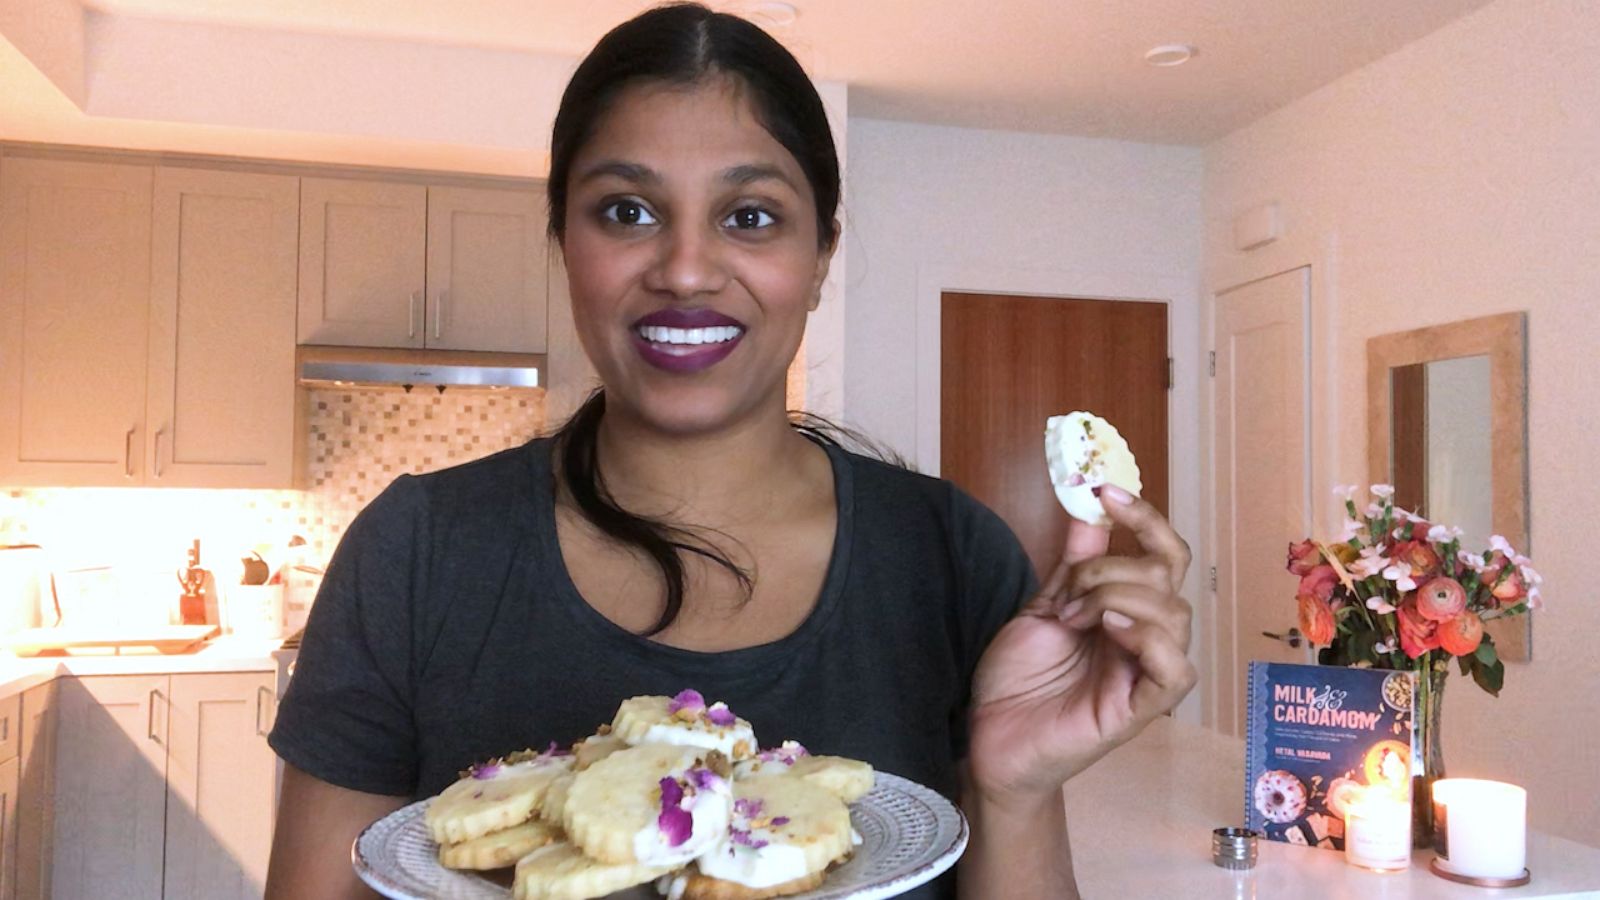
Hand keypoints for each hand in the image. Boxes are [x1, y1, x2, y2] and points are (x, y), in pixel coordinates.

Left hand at [966, 486, 1196, 808]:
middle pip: (1167, 576)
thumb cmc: (1017, 679)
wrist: (990, 738)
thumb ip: (1075, 561)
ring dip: (1117, 597)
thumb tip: (1089, 505)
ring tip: (1072, 618)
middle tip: (1067, 591)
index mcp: (1127, 610)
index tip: (1106, 490)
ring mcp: (1146, 673)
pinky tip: (1111, 630)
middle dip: (1111, 566)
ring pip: (1175, 614)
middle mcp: (1145, 637)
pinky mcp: (1141, 709)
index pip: (1164, 555)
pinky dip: (1148, 638)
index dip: (1144, 518)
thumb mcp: (1043, 605)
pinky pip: (1177, 670)